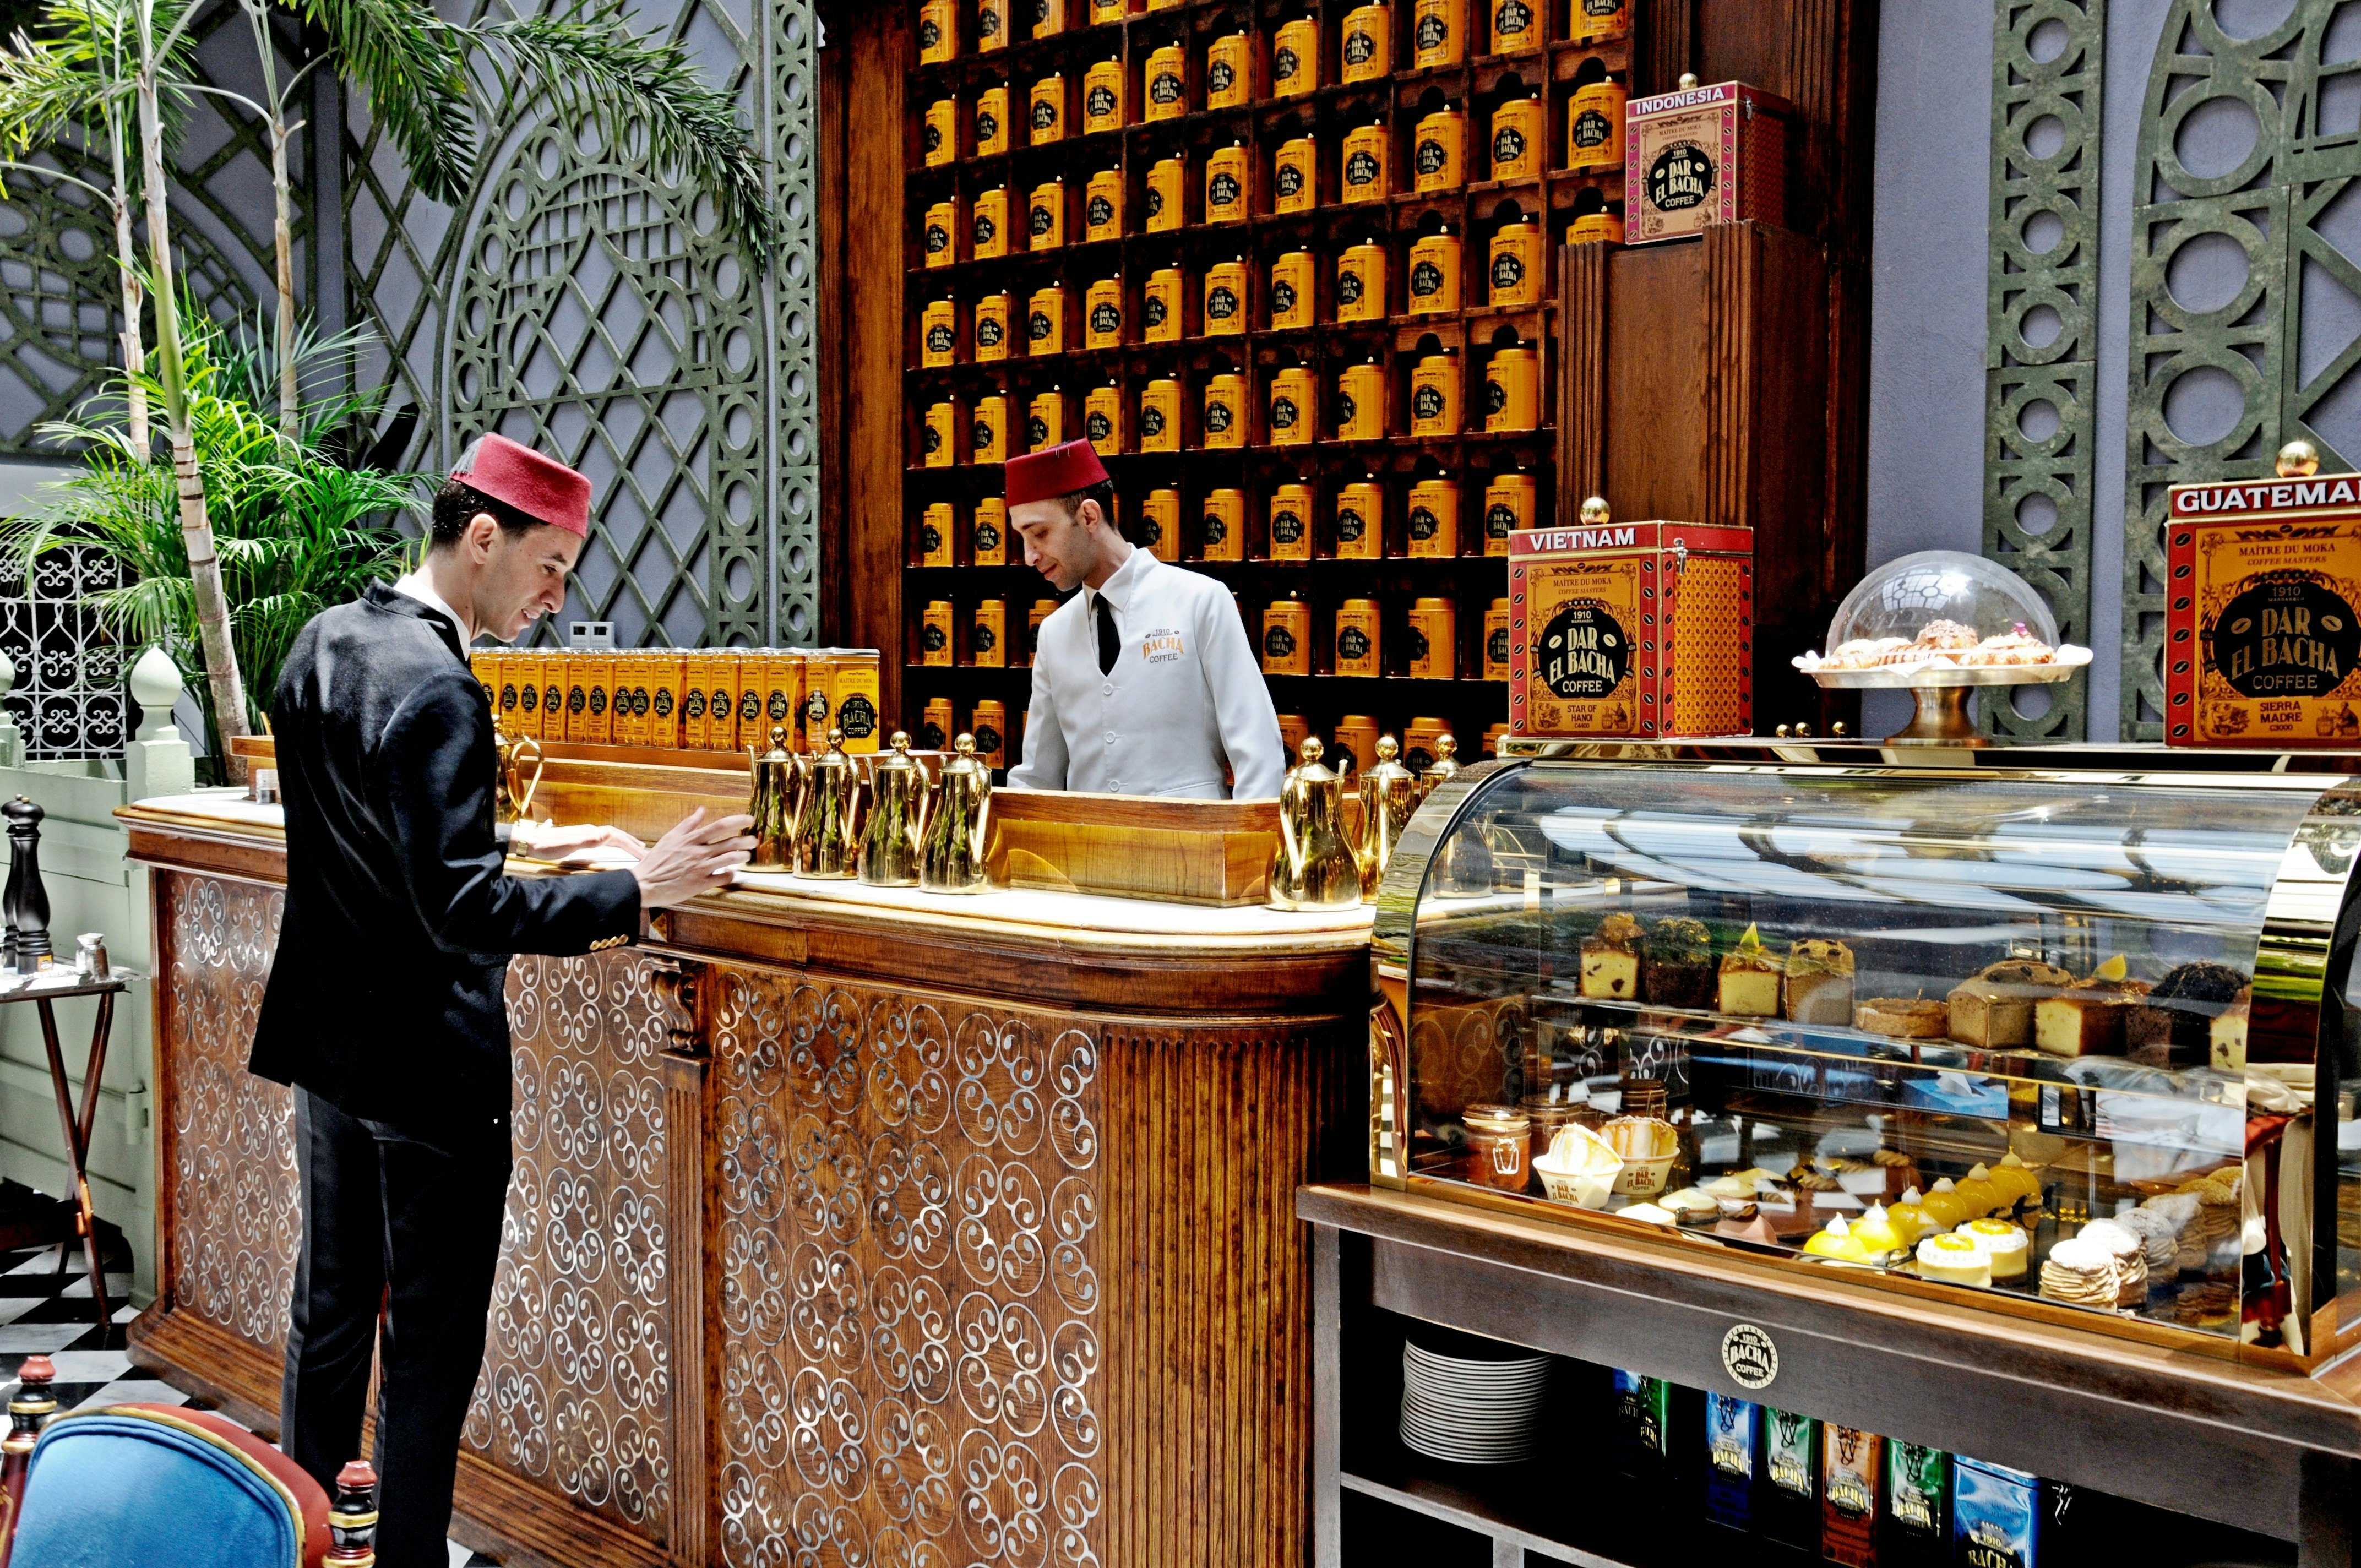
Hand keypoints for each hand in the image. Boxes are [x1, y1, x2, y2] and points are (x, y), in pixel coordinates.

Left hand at [512, 820, 646, 857]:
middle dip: (631, 842)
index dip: (631, 845)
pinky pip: (603, 839)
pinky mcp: (579, 838)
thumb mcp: (568, 846)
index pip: (616, 837)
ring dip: (624, 842)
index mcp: (590, 833)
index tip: (643, 854)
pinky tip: (611, 846)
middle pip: (616, 835)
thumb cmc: (547, 846)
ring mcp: (584, 833)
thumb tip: (607, 835)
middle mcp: (589, 831)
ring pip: (610, 836)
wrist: (529, 842)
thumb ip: (588, 840)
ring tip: (634, 847)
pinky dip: (613, 843)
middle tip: (645, 852)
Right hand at [632, 808, 755, 907]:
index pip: (720, 826)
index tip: (750, 819)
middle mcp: (698, 852)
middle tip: (754, 840)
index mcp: (691, 839)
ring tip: (746, 856)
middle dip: (746, 841)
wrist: (644, 884)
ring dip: (742, 857)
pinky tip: (730, 873)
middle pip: (730, 843)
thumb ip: (688, 824)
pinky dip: (730, 875)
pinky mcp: (700, 884)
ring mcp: (700, 868)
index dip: (738, 821)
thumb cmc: (656, 861)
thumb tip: (702, 810)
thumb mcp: (670, 838)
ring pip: (730, 860)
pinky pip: (723, 878)